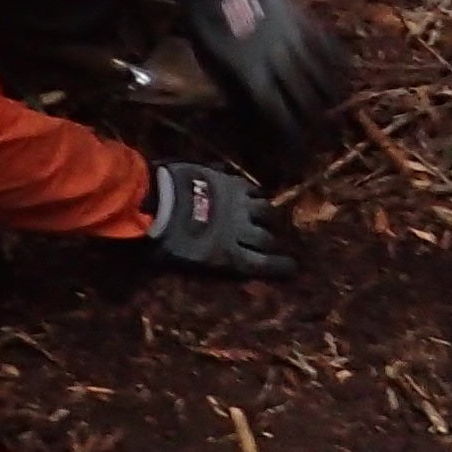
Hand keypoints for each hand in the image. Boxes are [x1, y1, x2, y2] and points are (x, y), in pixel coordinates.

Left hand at [145, 157, 295, 278]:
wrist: (158, 200)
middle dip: (270, 241)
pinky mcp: (231, 182)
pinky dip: (255, 193)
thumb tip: (217, 264)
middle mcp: (240, 230)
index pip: (262, 264)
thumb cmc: (163, 238)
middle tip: (271, 241)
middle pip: (266, 238)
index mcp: (227, 254)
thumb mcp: (182, 261)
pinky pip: (252, 188)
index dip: (279, 267)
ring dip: (267, 215)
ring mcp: (238, 203)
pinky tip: (253, 194)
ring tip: (266, 215)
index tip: (293, 268)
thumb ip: (206, 262)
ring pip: (265, 210)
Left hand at [171, 0, 350, 180]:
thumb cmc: (204, 19)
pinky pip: (330, 47)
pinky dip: (338, 65)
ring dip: (331, 100)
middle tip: (319, 140)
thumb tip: (253, 115)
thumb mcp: (209, 60)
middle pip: (307, 102)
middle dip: (315, 126)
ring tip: (333, 113)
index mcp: (252, 74)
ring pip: (325, 77)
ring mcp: (296, 38)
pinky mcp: (305, 19)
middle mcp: (280, 60)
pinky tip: (341, 76)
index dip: (291, 141)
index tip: (297, 157)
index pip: (280, 117)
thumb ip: (234, 88)